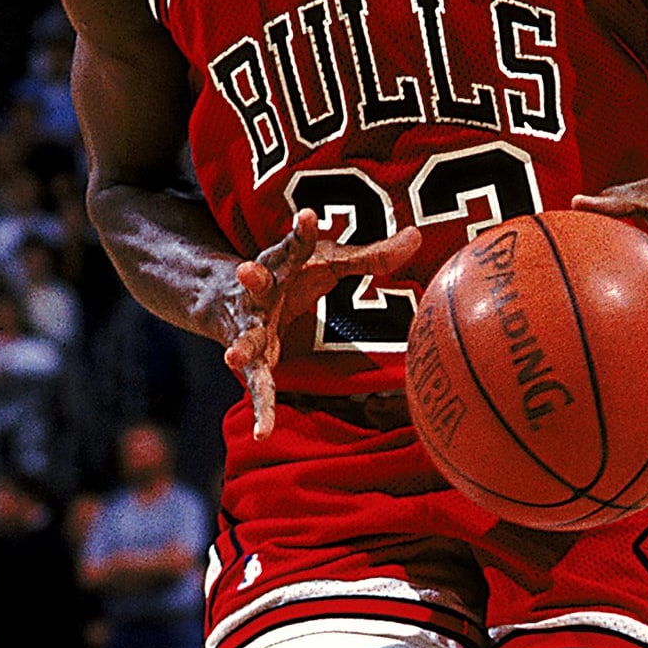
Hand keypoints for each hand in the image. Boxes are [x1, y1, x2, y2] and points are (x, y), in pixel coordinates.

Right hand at [225, 208, 421, 439]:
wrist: (229, 295)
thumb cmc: (292, 274)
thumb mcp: (330, 261)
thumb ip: (373, 255)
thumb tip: (418, 237)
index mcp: (283, 262)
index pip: (294, 243)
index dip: (301, 231)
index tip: (308, 215)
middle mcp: (261, 292)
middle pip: (256, 284)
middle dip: (252, 278)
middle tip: (246, 270)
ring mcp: (252, 327)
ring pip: (246, 337)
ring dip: (241, 346)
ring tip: (232, 356)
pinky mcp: (252, 359)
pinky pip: (257, 385)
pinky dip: (261, 409)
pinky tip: (264, 432)